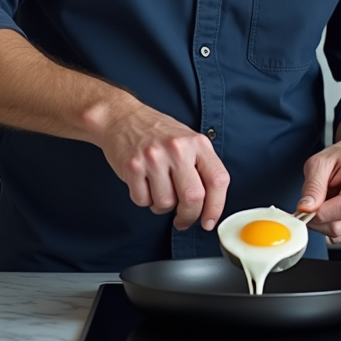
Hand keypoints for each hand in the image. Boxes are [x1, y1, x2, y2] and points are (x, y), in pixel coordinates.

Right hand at [95, 99, 230, 231]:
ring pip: (166, 204)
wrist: (122, 118)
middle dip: (188, 216)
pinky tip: (144, 185)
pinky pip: (143, 201)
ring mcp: (154, 157)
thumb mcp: (188, 141)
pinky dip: (144, 200)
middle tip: (183, 219)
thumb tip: (210, 206)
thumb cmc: (157, 132)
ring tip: (158, 190)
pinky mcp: (133, 166)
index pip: (218, 180)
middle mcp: (177, 149)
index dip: (216, 207)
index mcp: (197, 143)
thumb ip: (201, 167)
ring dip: (162, 207)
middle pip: (193, 198)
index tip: (209, 222)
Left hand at [297, 141, 340, 242]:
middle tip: (308, 204)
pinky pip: (340, 234)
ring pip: (338, 232)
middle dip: (316, 219)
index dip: (318, 213)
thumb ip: (312, 186)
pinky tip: (328, 208)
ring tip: (322, 201)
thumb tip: (306, 208)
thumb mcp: (320, 163)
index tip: (303, 208)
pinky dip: (328, 225)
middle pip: (339, 225)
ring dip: (321, 222)